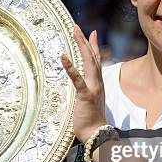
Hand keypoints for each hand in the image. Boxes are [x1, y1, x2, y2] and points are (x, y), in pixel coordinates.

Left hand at [60, 25, 106, 142]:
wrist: (97, 134)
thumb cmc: (92, 121)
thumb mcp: (91, 103)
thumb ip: (88, 93)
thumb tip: (84, 90)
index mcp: (98, 84)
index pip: (96, 61)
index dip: (93, 46)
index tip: (92, 33)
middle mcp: (97, 82)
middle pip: (92, 57)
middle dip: (85, 41)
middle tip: (77, 27)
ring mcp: (93, 87)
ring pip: (88, 62)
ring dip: (81, 46)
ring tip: (75, 32)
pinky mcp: (85, 95)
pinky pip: (78, 79)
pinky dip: (71, 68)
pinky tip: (63, 57)